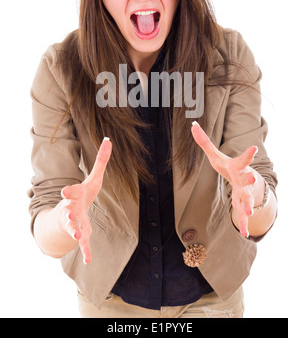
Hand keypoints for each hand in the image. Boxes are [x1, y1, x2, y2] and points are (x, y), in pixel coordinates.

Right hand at [58, 137, 111, 263]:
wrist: (70, 214)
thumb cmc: (83, 194)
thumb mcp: (93, 177)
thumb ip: (101, 160)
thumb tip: (109, 139)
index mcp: (75, 195)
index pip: (72, 192)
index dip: (69, 192)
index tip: (65, 192)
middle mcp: (72, 209)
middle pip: (68, 210)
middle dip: (68, 212)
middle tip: (69, 213)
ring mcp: (75, 223)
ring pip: (73, 228)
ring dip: (74, 231)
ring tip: (77, 236)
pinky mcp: (81, 235)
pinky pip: (83, 244)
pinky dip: (86, 252)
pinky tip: (88, 261)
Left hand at [191, 121, 257, 237]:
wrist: (246, 181)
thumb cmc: (228, 166)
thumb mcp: (215, 154)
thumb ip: (204, 141)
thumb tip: (192, 125)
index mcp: (236, 167)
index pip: (242, 159)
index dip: (248, 154)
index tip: (254, 148)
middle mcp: (243, 180)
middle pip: (246, 180)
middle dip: (249, 180)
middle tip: (252, 179)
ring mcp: (244, 193)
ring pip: (246, 199)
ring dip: (247, 205)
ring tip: (249, 211)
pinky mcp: (242, 205)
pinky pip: (242, 216)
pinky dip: (245, 224)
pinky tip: (246, 234)